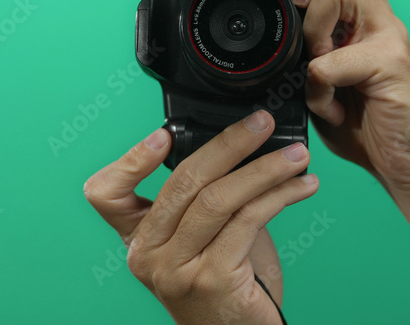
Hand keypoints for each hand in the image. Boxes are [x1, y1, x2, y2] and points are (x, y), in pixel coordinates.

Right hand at [84, 111, 317, 323]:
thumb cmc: (227, 286)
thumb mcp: (204, 236)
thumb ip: (207, 196)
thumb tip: (243, 143)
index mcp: (137, 239)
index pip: (106, 194)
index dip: (131, 160)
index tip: (165, 134)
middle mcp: (147, 255)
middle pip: (182, 183)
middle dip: (229, 145)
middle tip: (262, 123)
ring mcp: (176, 269)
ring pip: (218, 199)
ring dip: (265, 169)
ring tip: (297, 156)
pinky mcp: (212, 279)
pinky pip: (248, 220)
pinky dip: (280, 196)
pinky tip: (303, 186)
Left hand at [242, 0, 409, 195]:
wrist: (408, 164)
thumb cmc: (363, 120)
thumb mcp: (317, 77)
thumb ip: (299, 50)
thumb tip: (261, 39)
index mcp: (356, 11)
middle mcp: (375, 12)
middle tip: (296, 4)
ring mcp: (386, 34)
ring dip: (312, 30)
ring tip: (315, 70)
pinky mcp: (391, 63)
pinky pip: (333, 60)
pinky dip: (318, 89)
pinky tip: (329, 108)